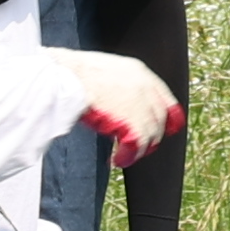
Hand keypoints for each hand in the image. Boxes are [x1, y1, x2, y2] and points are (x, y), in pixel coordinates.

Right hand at [62, 54, 179, 163]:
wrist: (61, 75)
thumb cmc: (72, 72)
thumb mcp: (106, 70)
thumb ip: (120, 86)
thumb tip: (120, 104)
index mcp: (140, 72)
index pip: (165, 99)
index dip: (168, 117)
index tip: (169, 128)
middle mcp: (144, 87)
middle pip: (159, 120)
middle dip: (152, 137)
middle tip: (140, 147)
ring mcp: (139, 105)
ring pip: (151, 135)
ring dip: (139, 150)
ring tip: (125, 156)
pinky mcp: (131, 121)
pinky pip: (137, 145)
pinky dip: (128, 156)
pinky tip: (118, 159)